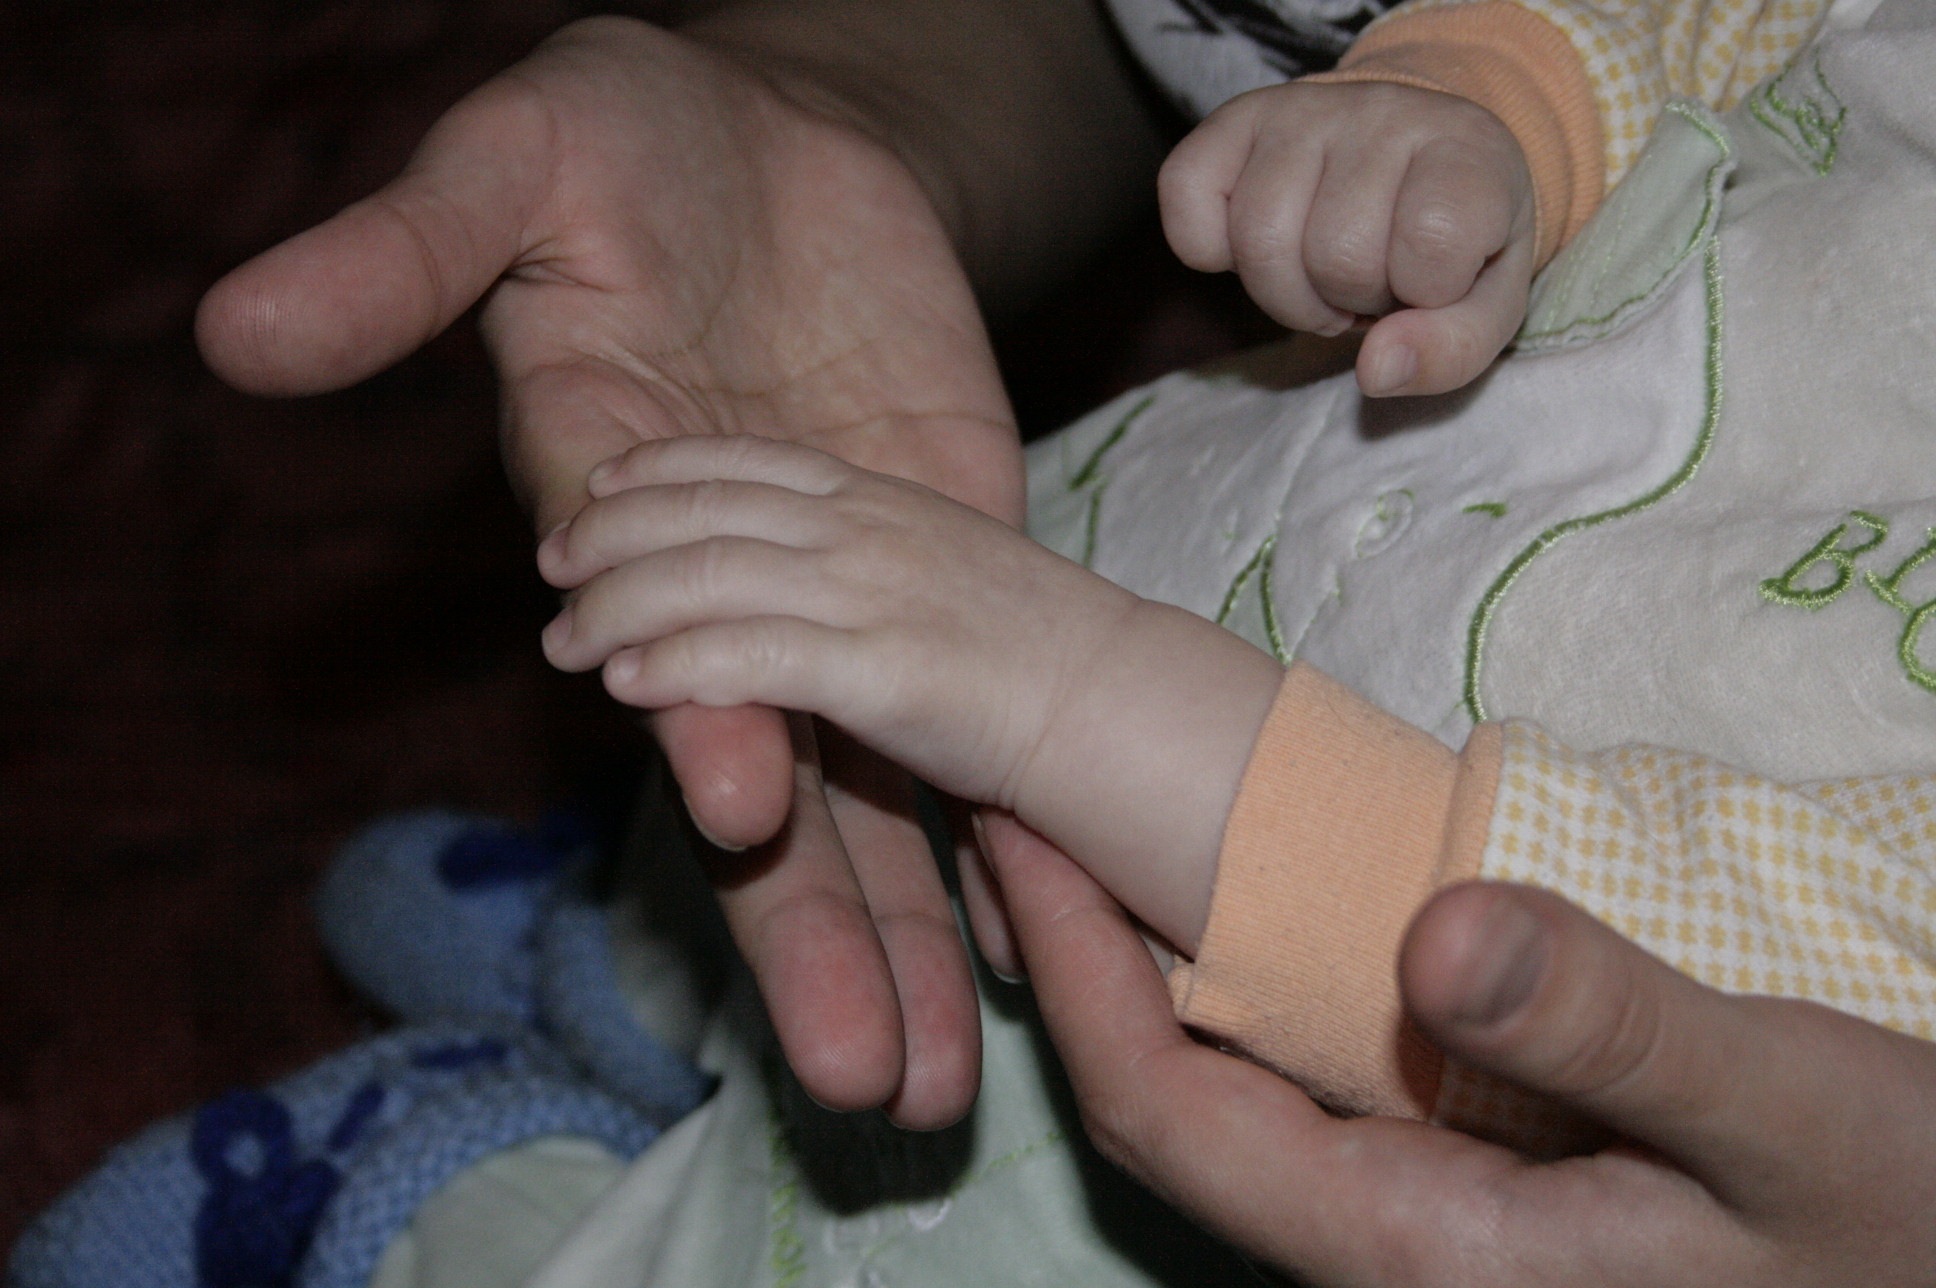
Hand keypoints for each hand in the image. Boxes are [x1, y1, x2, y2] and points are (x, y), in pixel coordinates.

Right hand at [194, 15, 1022, 1126]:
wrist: (790, 135)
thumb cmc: (625, 141)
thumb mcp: (515, 164)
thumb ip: (406, 254)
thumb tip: (236, 330)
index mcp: (614, 506)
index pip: (655, 641)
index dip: (693, 714)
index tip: (739, 798)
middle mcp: (724, 586)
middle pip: (767, 777)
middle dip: (810, 920)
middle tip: (861, 1074)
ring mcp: (843, 582)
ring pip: (873, 776)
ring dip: (906, 921)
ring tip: (936, 1076)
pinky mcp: (946, 550)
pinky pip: (974, 692)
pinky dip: (1002, 800)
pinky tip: (1041, 915)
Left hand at [537, 436, 1282, 953]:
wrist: (1131, 711)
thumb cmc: (1054, 661)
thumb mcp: (963, 587)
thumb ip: (889, 579)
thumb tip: (833, 607)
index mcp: (894, 503)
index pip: (756, 462)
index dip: (670, 467)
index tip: (611, 486)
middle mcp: (874, 532)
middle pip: (714, 505)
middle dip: (620, 528)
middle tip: (556, 564)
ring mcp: (875, 594)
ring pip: (712, 575)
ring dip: (622, 606)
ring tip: (563, 641)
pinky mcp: (882, 669)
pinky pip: (750, 652)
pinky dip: (678, 662)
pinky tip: (625, 682)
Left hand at [985, 813, 1935, 1285]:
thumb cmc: (1904, 1216)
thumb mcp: (1788, 1115)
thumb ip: (1617, 1029)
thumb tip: (1432, 931)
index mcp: (1423, 1251)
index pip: (1168, 1115)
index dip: (1070, 973)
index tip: (1018, 828)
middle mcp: (1391, 1248)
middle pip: (1169, 1110)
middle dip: (1074, 963)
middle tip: (1027, 805)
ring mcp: (1426, 1217)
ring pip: (1230, 1097)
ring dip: (1145, 968)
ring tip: (1096, 833)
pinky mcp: (1469, 1181)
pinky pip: (1310, 1084)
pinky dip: (1243, 983)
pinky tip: (1241, 902)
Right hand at [1158, 81, 1534, 397]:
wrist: (1417, 153)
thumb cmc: (1452, 242)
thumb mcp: (1483, 305)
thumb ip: (1450, 349)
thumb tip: (1375, 369)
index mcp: (1465, 152)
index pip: (1432, 240)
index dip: (1426, 292)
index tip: (1433, 279)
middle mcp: (1382, 113)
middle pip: (1336, 254)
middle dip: (1349, 299)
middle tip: (1369, 282)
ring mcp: (1301, 110)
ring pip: (1260, 241)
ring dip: (1286, 292)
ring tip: (1319, 275)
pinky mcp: (1233, 119)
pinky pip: (1186, 196)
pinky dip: (1207, 248)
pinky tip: (1255, 245)